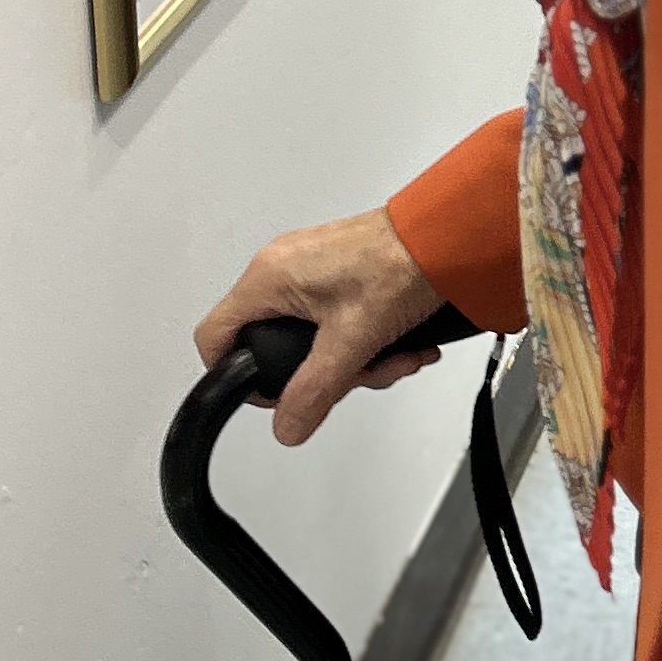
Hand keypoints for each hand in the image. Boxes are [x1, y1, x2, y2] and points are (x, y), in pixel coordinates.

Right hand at [193, 202, 448, 442]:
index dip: (234, 376)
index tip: (273, 393)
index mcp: (267, 278)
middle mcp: (281, 267)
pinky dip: (365, 338)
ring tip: (392, 357)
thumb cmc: (401, 263)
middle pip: (273, 344)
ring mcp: (310, 267)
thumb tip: (288, 426)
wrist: (446, 235)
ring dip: (354, 359)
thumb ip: (315, 390)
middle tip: (353, 376)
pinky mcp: (338, 269)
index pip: (215, 337)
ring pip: (311, 336)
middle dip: (319, 373)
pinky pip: (334, 318)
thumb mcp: (352, 341)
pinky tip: (400, 344)